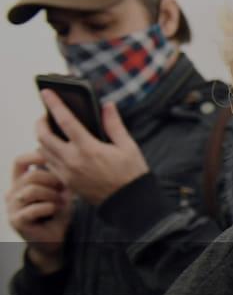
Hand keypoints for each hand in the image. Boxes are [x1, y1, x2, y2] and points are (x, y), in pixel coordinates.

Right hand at [5, 151, 72, 273]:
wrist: (55, 239)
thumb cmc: (58, 213)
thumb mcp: (61, 191)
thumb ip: (58, 176)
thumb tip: (62, 158)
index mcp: (21, 183)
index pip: (20, 161)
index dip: (35, 156)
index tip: (52, 158)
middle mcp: (13, 193)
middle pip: (31, 176)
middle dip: (52, 181)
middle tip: (63, 190)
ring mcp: (12, 208)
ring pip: (32, 190)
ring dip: (52, 195)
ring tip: (59, 203)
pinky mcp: (17, 221)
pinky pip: (35, 208)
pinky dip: (50, 208)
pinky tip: (55, 211)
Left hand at [36, 89, 148, 205]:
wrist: (128, 202)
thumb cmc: (131, 173)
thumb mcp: (127, 146)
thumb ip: (114, 124)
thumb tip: (108, 105)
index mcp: (89, 149)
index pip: (65, 121)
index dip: (54, 104)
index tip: (46, 92)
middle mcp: (73, 161)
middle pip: (43, 136)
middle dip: (40, 122)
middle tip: (45, 115)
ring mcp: (67, 173)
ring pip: (43, 150)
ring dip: (42, 137)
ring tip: (50, 130)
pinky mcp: (66, 182)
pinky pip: (49, 164)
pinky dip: (48, 152)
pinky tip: (56, 148)